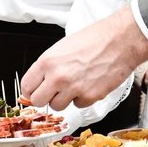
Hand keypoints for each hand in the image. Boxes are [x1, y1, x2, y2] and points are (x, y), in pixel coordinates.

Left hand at [21, 6, 147, 111]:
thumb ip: (48, 66)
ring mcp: (73, 88)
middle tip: (54, 91)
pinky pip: (78, 105)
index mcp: (47, 62)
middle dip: (45, 98)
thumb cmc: (95, 39)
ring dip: (64, 99)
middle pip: (38, 101)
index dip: (31, 90)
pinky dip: (82, 98)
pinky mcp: (89, 97)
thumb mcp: (62, 47)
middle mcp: (57, 77)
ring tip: (74, 85)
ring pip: (57, 107)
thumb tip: (39, 81)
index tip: (35, 91)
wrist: (120, 40)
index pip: (26, 87)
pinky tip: (88, 84)